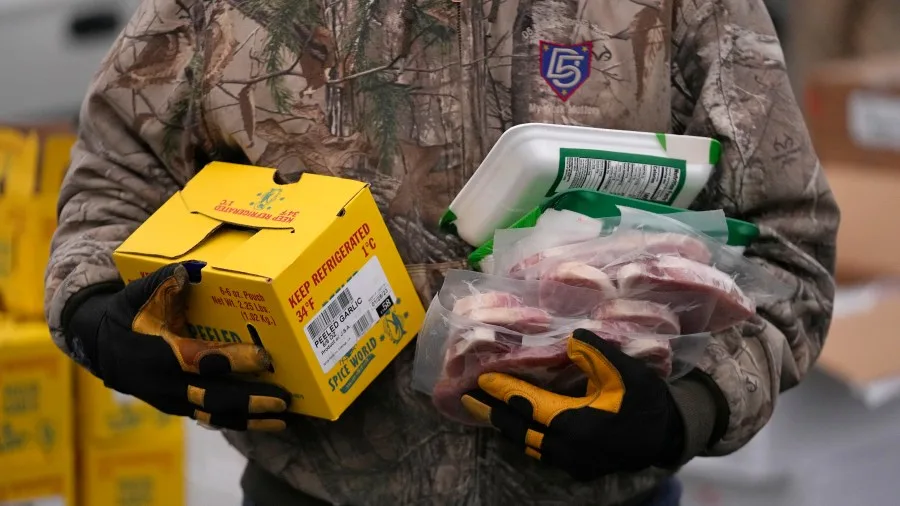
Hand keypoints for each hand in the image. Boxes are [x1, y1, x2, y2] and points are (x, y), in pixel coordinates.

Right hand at [70, 263, 292, 431]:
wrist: (103, 347)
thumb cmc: (128, 314)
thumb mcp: (139, 293)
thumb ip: (165, 280)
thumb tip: (194, 267)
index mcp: (158, 355)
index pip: (200, 361)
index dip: (232, 361)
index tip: (264, 356)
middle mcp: (167, 384)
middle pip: (212, 398)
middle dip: (249, 399)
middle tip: (283, 398)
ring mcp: (174, 400)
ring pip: (215, 415)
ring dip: (251, 419)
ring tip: (284, 418)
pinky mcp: (182, 407)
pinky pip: (214, 419)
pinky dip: (241, 422)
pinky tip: (270, 422)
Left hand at [460, 329, 684, 480]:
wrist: (668, 434)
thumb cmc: (646, 399)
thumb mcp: (625, 370)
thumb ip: (597, 352)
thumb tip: (572, 338)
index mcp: (576, 421)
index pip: (528, 405)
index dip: (503, 391)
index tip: (480, 379)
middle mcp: (568, 447)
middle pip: (520, 430)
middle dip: (493, 412)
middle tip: (466, 398)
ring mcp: (572, 462)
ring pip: (529, 445)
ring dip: (507, 427)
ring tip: (486, 410)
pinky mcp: (578, 468)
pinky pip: (542, 453)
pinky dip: (526, 438)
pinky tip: (517, 427)